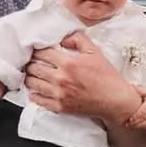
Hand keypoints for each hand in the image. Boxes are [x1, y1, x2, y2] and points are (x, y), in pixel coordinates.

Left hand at [24, 33, 140, 123]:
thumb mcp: (95, 52)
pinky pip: (38, 100)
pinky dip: (34, 94)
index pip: (42, 53)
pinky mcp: (60, 107)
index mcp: (68, 63)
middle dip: (31, 63)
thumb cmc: (107, 77)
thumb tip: (63, 39)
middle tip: (32, 62)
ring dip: (30, 77)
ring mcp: (59, 94)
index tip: (36, 50)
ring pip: (32, 83)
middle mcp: (61, 78)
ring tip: (32, 74)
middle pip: (33, 67)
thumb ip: (78, 39)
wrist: (115, 101)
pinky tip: (36, 90)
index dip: (37, 50)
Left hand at [125, 83, 145, 129]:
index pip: (143, 111)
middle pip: (144, 118)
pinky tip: (134, 127)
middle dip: (135, 122)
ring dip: (137, 126)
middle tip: (126, 123)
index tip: (130, 118)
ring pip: (145, 124)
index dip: (137, 116)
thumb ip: (138, 90)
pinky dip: (141, 127)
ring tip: (128, 126)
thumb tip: (129, 86)